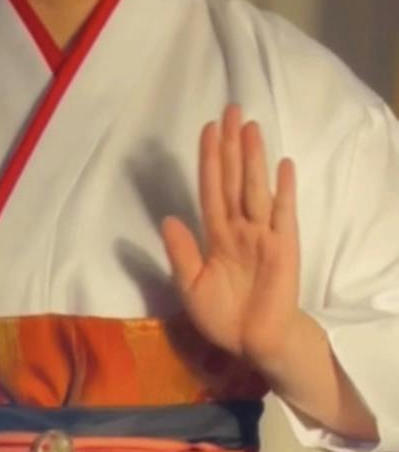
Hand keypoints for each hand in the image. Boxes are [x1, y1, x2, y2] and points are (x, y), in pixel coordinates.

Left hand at [162, 105, 300, 373]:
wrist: (253, 342)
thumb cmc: (223, 316)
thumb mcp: (191, 287)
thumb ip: (181, 254)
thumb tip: (167, 219)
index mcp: (216, 236)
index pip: (211, 190)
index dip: (209, 161)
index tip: (207, 130)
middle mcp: (240, 228)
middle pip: (235, 180)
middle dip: (231, 146)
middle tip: (230, 109)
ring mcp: (263, 234)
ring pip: (256, 189)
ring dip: (253, 158)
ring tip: (250, 127)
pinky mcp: (283, 246)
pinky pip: (283, 214)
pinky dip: (283, 190)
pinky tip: (282, 165)